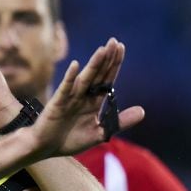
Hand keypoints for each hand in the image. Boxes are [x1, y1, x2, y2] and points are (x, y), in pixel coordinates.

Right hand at [28, 38, 144, 157]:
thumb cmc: (71, 139)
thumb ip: (120, 122)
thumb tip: (143, 111)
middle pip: (97, 74)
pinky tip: (77, 66)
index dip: (114, 65)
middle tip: (115, 41)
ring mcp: (70, 98)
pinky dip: (70, 78)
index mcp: (93, 101)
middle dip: (106, 59)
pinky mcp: (58, 104)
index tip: (121, 48)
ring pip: (85, 79)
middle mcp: (83, 96)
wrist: (47, 148)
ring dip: (93, 65)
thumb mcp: (100, 133)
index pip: (106, 79)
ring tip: (102, 50)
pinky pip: (65, 89)